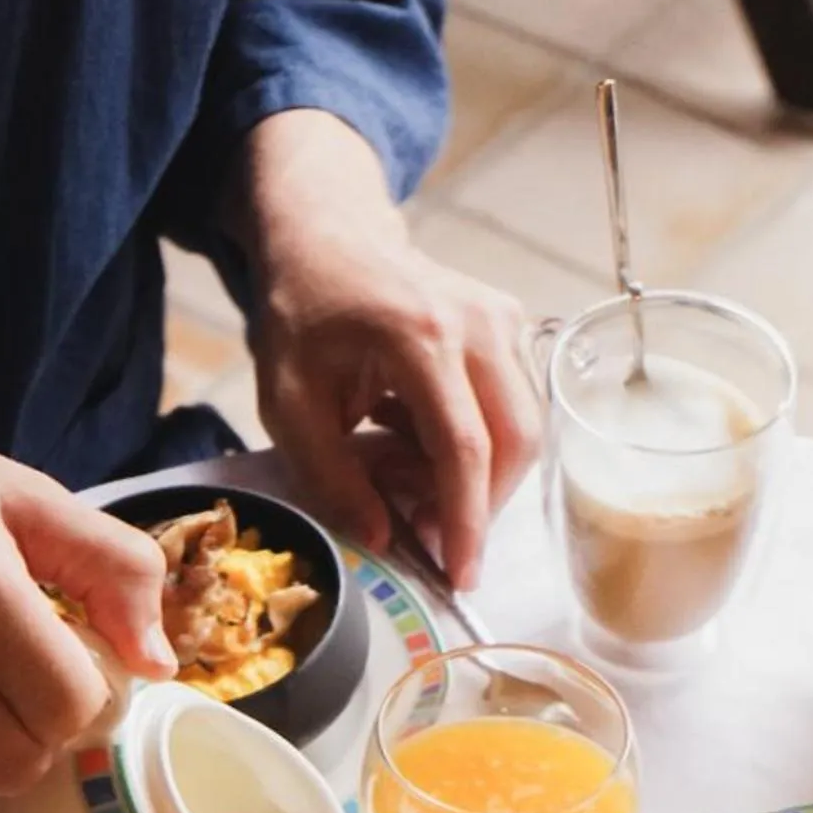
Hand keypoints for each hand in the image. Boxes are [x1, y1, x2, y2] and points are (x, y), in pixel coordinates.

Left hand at [242, 113, 540, 588]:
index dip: (465, 521)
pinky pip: (513, 408)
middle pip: (513, 442)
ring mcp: (502, 319)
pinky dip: (477, 445)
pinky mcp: (510, 326)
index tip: (461, 575)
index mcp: (419, 336)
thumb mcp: (289, 404)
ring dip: (477, 477)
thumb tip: (384, 540)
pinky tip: (422, 442)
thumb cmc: (303, 316)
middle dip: (480, 506)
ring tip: (410, 477)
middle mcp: (478, 324)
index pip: (464, 447)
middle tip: (427, 533)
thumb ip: (333, 477)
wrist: (328, 237)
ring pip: (522, 430)